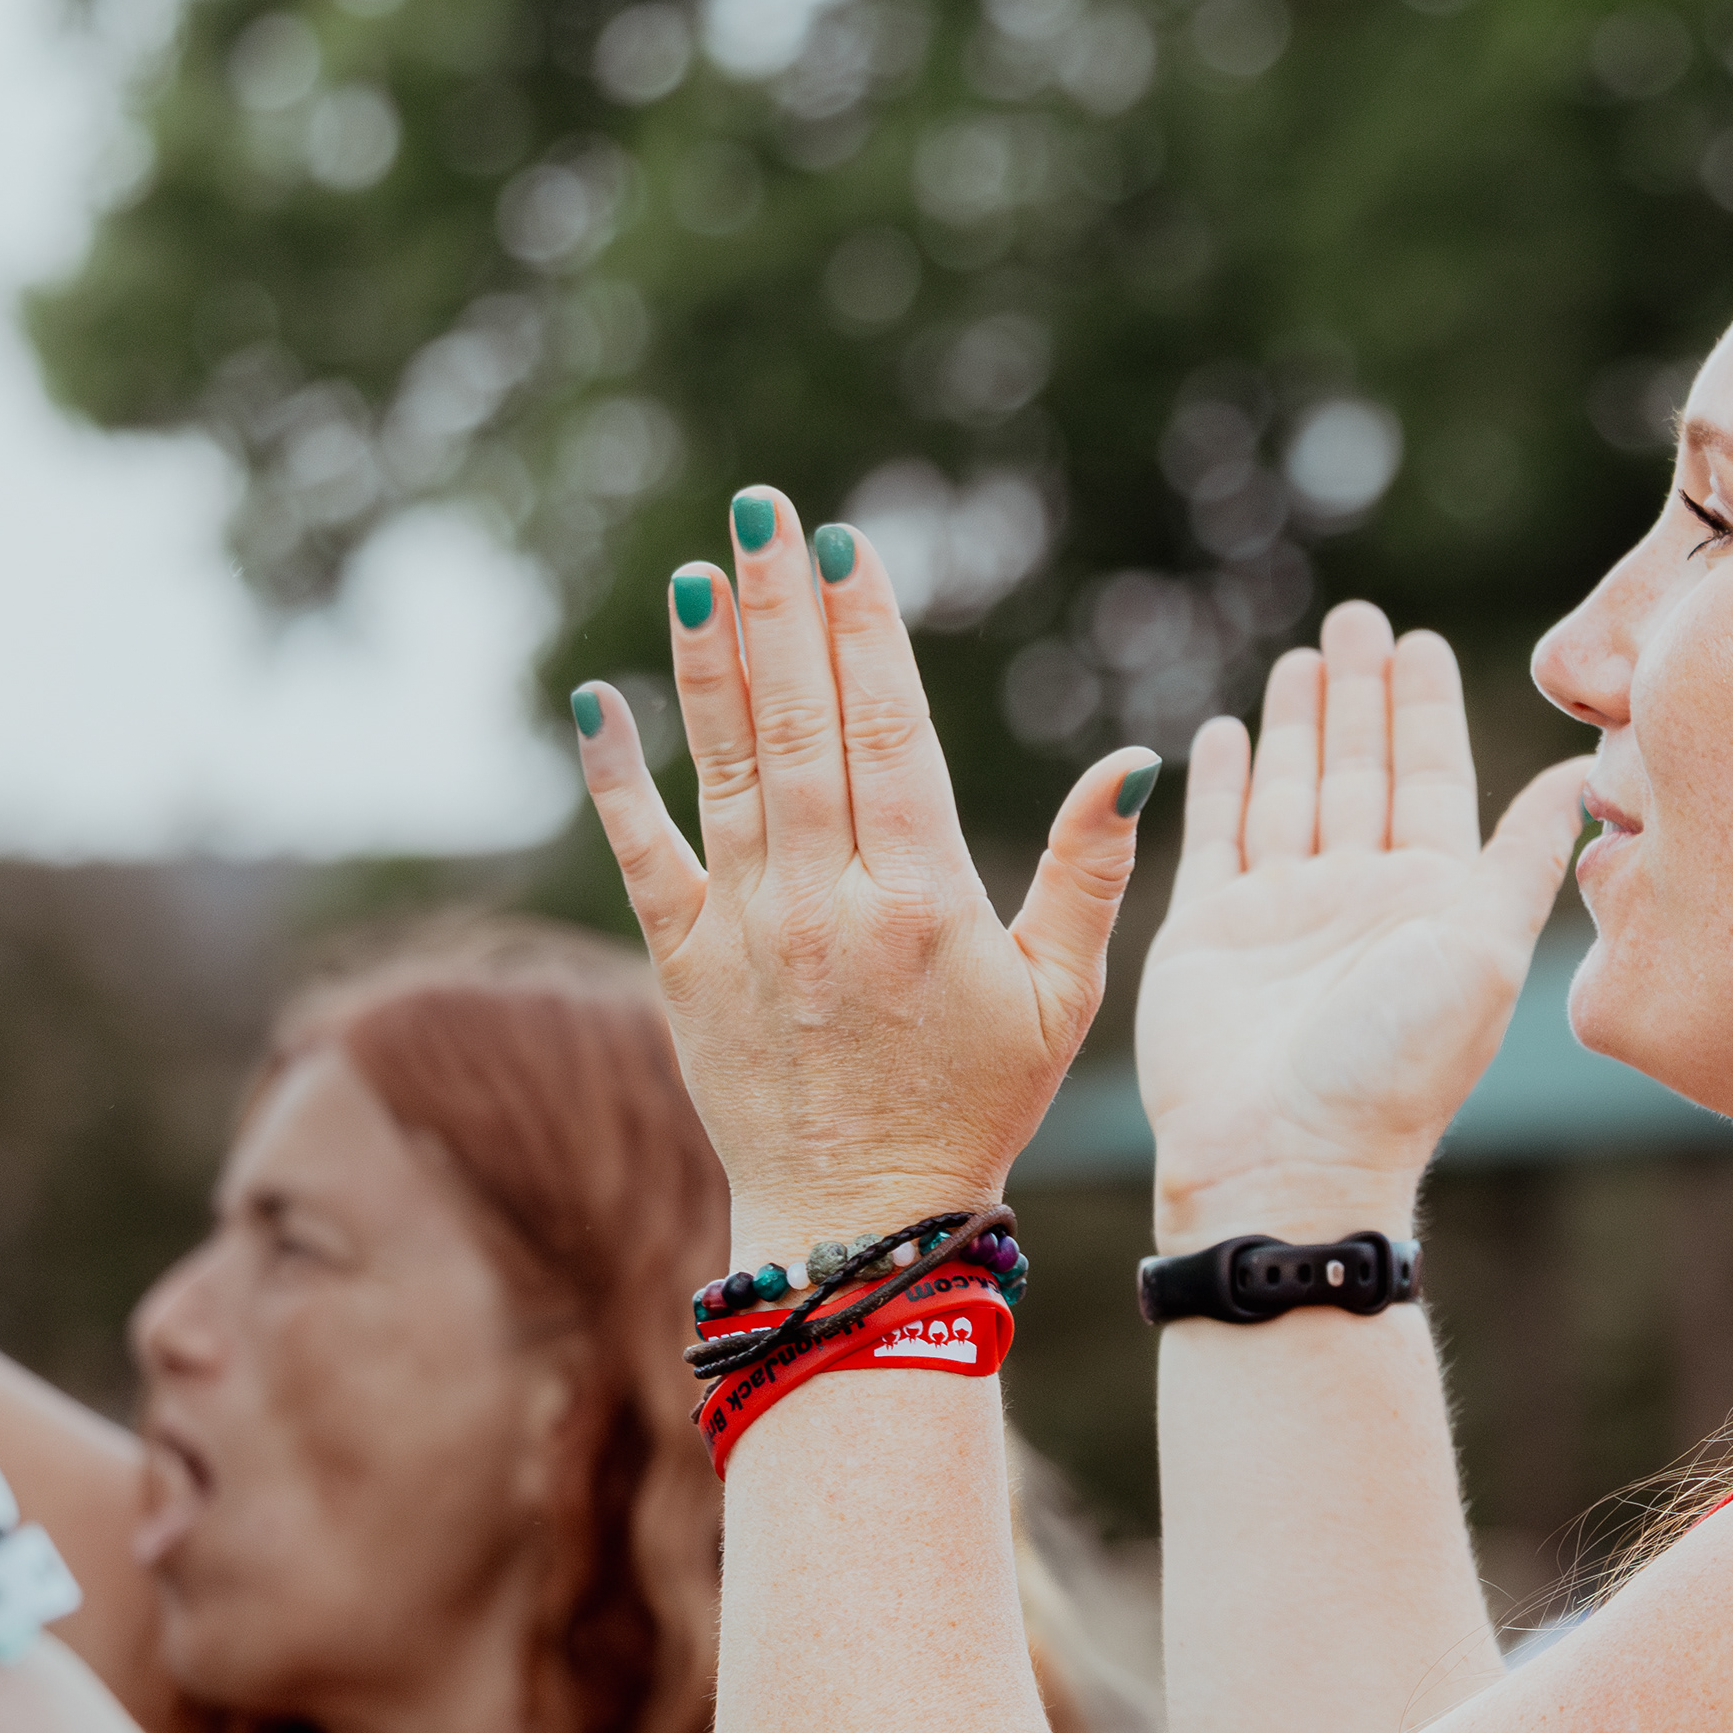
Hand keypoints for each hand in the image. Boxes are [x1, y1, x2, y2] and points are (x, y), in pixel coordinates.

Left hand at [574, 489, 1144, 1257]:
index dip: (865, 633)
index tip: (847, 547)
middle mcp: (824, 900)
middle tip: (763, 510)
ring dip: (708, 663)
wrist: (859, 1222)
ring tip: (702, 571)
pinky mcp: (683, 964)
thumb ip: (1089, 873)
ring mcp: (746, 929)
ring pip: (724, 767)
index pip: (888, 732)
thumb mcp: (1062, 997)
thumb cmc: (977, 1106)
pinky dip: (617, 774)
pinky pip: (643, 851)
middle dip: (780, 608)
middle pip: (799, 722)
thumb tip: (1132, 762)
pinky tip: (599, 699)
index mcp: (919, 899)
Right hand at [1137, 605, 1580, 1248]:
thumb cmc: (1396, 1068)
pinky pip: (1217, 837)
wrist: (1289, 1161)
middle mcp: (1361, 898)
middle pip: (1361, 770)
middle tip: (1356, 617)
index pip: (1430, 778)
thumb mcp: (1484, 953)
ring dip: (1298, 724)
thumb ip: (1523, 859)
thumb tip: (1582, 775)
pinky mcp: (1209, 932)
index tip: (1419, 639)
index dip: (1424, 709)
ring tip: (1303, 656)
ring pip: (1292, 791)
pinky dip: (1222, 783)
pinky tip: (1222, 732)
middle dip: (1359, 694)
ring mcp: (1283, 914)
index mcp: (1433, 899)